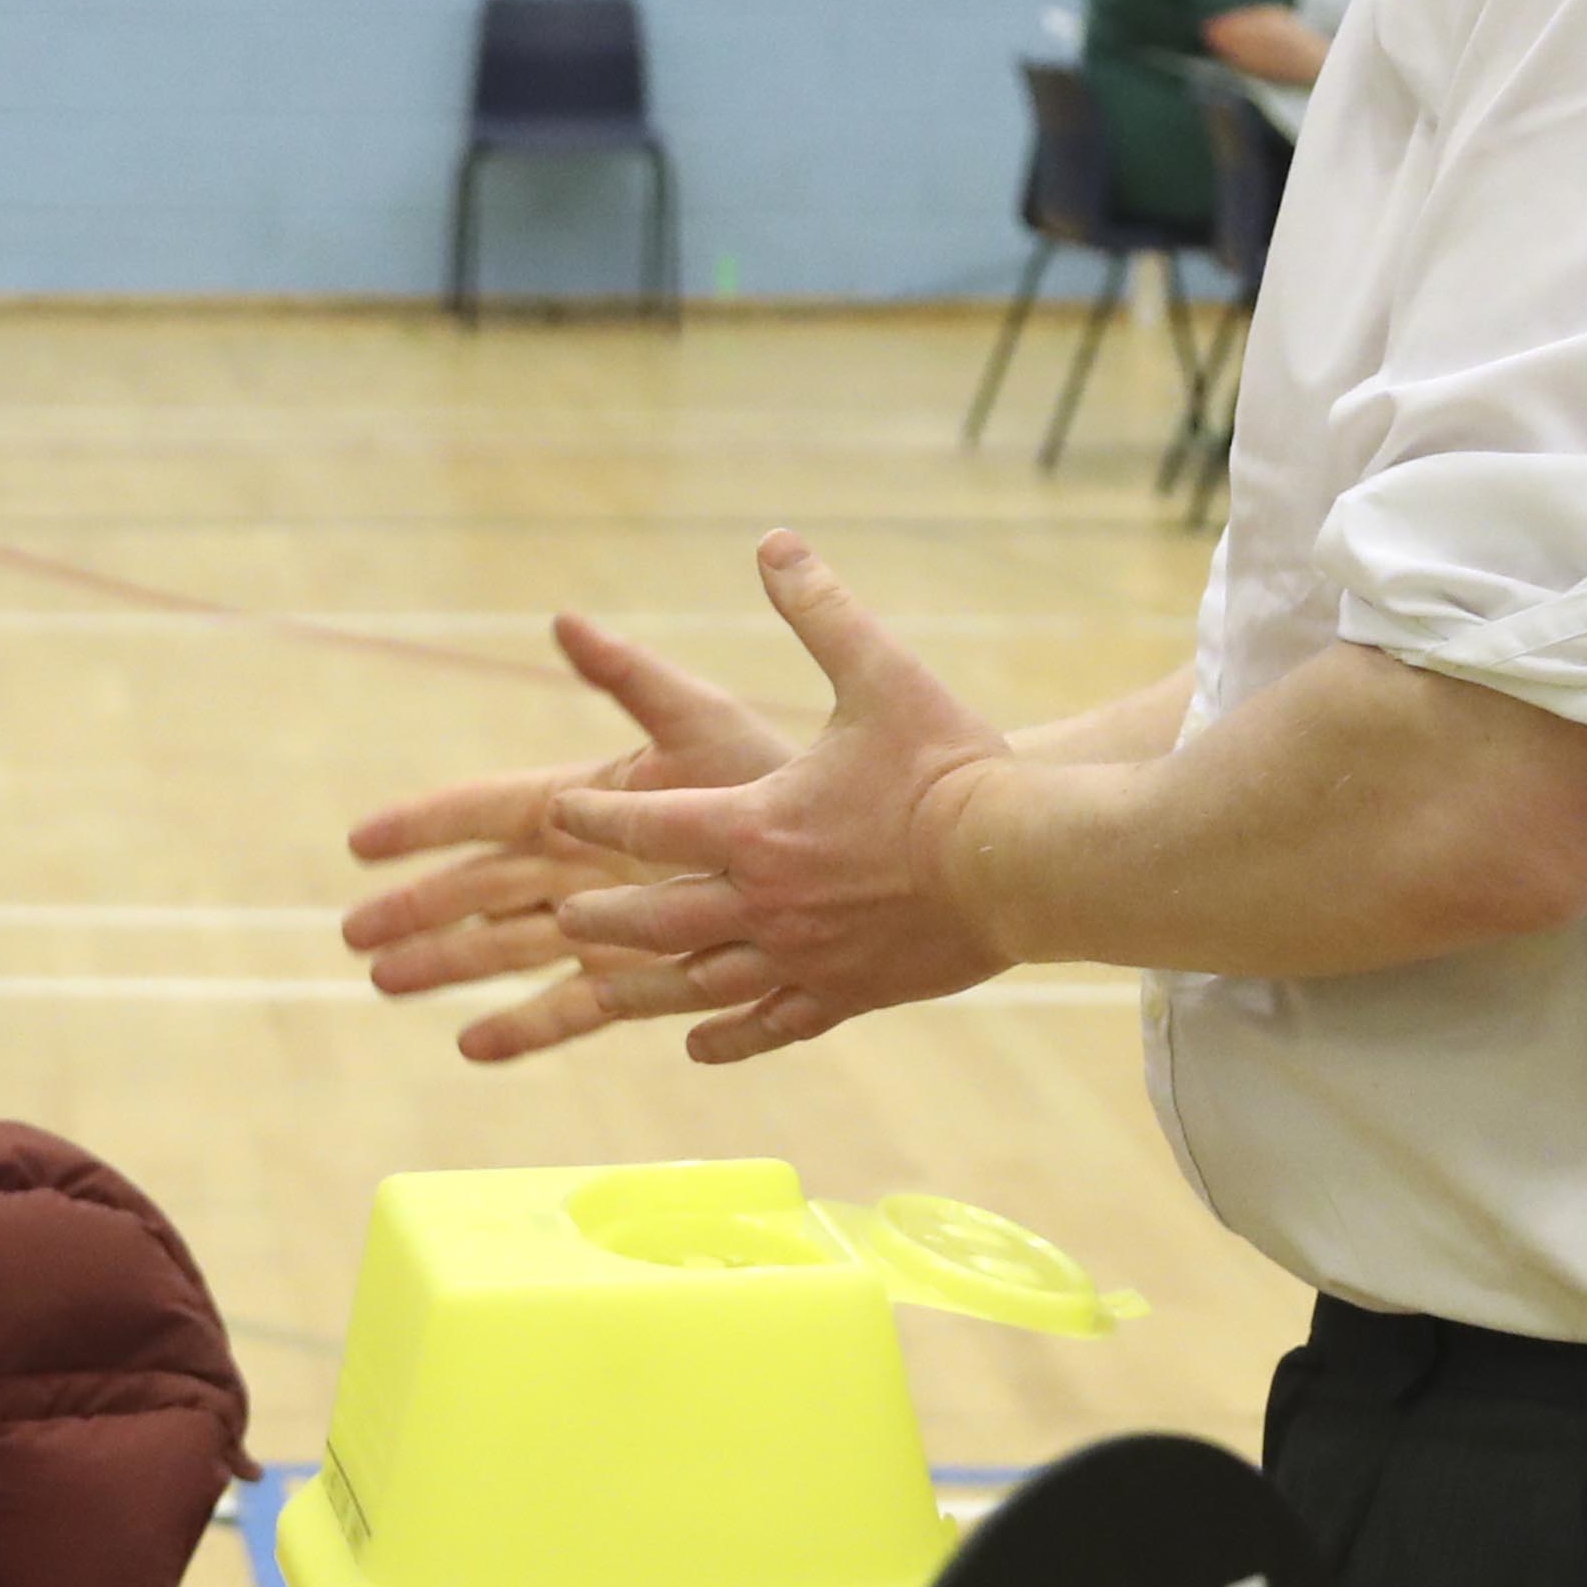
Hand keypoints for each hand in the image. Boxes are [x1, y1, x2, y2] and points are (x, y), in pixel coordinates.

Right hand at [341, 614, 798, 1059]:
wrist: (845, 853)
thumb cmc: (770, 774)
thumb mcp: (695, 720)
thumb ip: (628, 676)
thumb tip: (562, 620)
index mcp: (587, 801)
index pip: (486, 812)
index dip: (424, 825)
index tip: (363, 841)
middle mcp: (586, 865)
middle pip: (481, 890)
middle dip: (418, 911)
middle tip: (352, 935)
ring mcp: (609, 921)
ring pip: (508, 946)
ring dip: (449, 966)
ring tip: (384, 984)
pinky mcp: (641, 974)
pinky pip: (571, 1006)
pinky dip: (524, 1026)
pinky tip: (473, 1047)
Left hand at [533, 537, 1013, 1061]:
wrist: (1026, 862)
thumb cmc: (951, 767)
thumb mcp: (878, 672)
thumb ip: (818, 609)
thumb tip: (773, 543)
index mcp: (755, 824)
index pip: (646, 823)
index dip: (596, 817)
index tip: (560, 812)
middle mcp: (764, 901)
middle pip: (654, 917)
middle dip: (602, 915)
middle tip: (564, 914)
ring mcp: (804, 957)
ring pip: (698, 984)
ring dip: (643, 987)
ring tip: (601, 988)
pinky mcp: (848, 994)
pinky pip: (771, 1027)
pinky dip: (728, 1038)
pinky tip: (698, 1043)